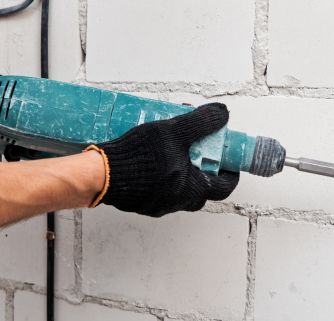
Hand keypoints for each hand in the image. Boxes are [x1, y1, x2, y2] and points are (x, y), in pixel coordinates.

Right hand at [89, 103, 239, 216]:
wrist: (103, 173)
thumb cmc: (140, 156)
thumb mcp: (174, 131)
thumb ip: (200, 122)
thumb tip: (222, 113)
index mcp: (191, 189)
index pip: (223, 187)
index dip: (230, 174)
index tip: (228, 162)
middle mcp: (176, 202)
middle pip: (201, 190)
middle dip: (203, 171)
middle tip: (198, 153)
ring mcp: (157, 204)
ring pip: (178, 190)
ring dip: (180, 172)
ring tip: (171, 150)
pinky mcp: (140, 202)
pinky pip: (158, 191)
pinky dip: (161, 176)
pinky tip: (151, 159)